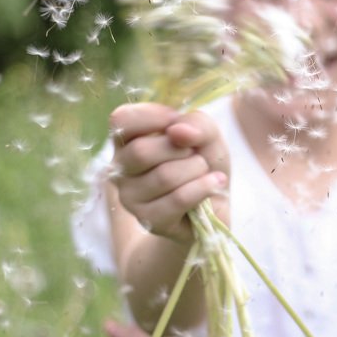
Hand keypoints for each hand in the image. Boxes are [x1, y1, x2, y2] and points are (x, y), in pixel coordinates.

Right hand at [109, 103, 230, 242]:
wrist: (215, 201)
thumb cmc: (203, 161)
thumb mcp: (206, 133)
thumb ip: (196, 123)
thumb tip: (177, 131)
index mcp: (127, 140)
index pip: (121, 120)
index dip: (153, 116)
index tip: (177, 120)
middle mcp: (121, 169)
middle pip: (141, 151)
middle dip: (181, 149)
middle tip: (194, 154)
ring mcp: (131, 197)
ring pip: (164, 176)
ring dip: (196, 169)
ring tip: (204, 172)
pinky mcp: (150, 220)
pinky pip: (179, 199)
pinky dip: (204, 187)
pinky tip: (214, 183)